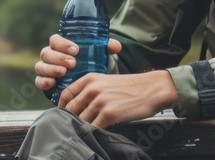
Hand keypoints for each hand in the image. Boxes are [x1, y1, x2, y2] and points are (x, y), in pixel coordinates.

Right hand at [34, 34, 121, 91]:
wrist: (84, 81)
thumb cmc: (90, 63)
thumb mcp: (98, 54)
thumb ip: (106, 48)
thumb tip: (116, 46)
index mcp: (60, 46)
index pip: (55, 40)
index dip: (63, 44)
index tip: (76, 50)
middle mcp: (51, 56)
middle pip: (46, 53)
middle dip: (58, 58)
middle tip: (72, 63)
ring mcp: (46, 69)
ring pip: (40, 66)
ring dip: (51, 69)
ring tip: (63, 73)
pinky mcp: (45, 83)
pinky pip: (39, 81)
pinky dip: (44, 82)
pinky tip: (52, 83)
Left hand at [58, 70, 178, 128]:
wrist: (152, 89)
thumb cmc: (132, 87)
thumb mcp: (107, 81)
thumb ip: (91, 90)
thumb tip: (78, 106)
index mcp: (90, 79)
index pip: (66, 94)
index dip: (62, 107)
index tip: (62, 115)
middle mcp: (92, 89)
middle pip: (71, 109)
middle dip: (70, 120)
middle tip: (73, 127)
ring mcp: (100, 101)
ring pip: (80, 120)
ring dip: (81, 128)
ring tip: (84, 133)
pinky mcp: (109, 114)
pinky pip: (93, 127)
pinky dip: (92, 133)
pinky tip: (96, 134)